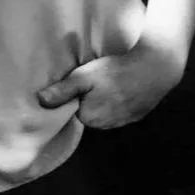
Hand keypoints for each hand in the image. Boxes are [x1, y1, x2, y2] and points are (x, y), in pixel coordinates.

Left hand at [37, 39, 183, 129]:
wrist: (154, 69)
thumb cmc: (115, 71)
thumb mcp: (84, 76)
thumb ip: (63, 91)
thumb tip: (41, 101)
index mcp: (91, 118)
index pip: (72, 110)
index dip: (72, 96)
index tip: (75, 82)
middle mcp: (106, 126)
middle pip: (88, 112)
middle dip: (87, 98)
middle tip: (92, 78)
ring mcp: (123, 122)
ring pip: (104, 111)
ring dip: (103, 99)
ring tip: (107, 80)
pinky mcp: (136, 115)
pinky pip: (119, 110)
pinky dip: (117, 100)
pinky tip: (120, 86)